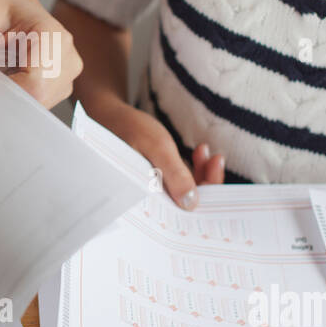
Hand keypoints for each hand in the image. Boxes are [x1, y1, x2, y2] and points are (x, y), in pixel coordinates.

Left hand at [0, 0, 81, 107]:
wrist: (5, 0)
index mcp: (53, 37)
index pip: (34, 87)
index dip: (5, 93)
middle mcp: (67, 58)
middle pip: (37, 100)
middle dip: (6, 94)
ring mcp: (66, 74)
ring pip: (36, 105)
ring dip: (11, 94)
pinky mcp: (59, 85)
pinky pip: (36, 104)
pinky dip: (16, 95)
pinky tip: (7, 75)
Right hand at [91, 96, 224, 209]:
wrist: (109, 116)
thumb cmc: (128, 128)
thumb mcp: (156, 146)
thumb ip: (174, 174)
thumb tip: (192, 205)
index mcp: (143, 199)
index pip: (182, 210)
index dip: (204, 193)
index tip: (215, 166)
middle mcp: (149, 200)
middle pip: (187, 203)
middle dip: (206, 181)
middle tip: (216, 158)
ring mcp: (154, 191)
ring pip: (186, 192)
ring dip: (201, 172)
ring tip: (204, 150)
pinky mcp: (157, 182)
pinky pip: (181, 182)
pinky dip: (193, 168)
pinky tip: (199, 151)